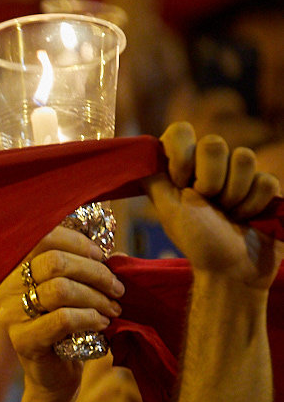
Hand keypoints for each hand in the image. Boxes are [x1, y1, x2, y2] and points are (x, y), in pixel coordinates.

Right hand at [0, 227, 123, 396]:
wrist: (55, 376)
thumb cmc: (68, 330)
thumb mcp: (75, 293)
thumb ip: (87, 270)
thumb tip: (116, 254)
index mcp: (16, 269)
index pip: (43, 239)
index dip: (78, 243)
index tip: (103, 256)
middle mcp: (6, 288)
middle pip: (54, 262)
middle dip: (94, 272)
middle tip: (117, 288)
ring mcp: (10, 314)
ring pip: (60, 290)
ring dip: (95, 297)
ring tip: (113, 308)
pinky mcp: (22, 339)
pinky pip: (62, 320)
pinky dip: (88, 318)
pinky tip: (101, 323)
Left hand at [148, 122, 281, 289]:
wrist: (233, 270)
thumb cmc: (198, 242)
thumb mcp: (168, 209)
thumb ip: (154, 178)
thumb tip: (135, 153)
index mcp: (182, 169)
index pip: (180, 131)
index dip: (182, 154)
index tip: (181, 182)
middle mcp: (208, 167)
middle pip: (215, 142)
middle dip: (211, 179)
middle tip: (209, 203)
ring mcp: (237, 176)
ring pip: (244, 157)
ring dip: (235, 193)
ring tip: (229, 214)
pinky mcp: (263, 188)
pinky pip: (266, 179)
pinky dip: (255, 204)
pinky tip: (248, 218)